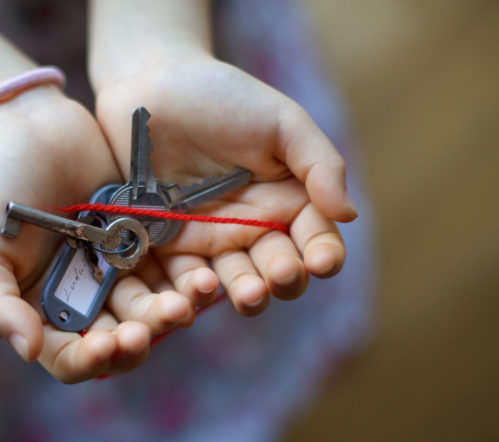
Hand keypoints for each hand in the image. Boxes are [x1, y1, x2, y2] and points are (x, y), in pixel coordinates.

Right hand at [0, 87, 203, 382]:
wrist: (28, 127)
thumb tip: (27, 351)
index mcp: (41, 310)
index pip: (68, 356)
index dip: (88, 361)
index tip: (106, 345)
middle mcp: (82, 297)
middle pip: (117, 339)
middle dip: (138, 338)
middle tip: (155, 324)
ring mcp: (116, 269)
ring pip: (149, 308)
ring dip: (168, 313)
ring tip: (185, 303)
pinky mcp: (144, 239)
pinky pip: (169, 269)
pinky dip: (183, 278)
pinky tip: (199, 277)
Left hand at [94, 54, 356, 314]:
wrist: (149, 90)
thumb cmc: (221, 98)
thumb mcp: (281, 121)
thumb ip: (318, 163)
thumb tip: (349, 215)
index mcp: (289, 200)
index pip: (316, 239)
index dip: (323, 255)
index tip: (321, 261)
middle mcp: (254, 228)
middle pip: (279, 271)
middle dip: (284, 280)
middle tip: (279, 275)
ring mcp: (211, 240)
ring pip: (236, 281)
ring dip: (246, 293)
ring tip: (249, 294)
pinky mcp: (170, 246)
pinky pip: (185, 277)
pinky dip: (194, 289)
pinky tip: (201, 285)